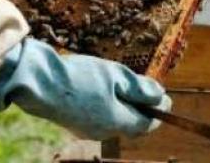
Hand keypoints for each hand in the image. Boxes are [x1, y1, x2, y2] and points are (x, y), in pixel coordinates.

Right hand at [0, 38, 170, 139]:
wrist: (41, 82)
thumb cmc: (82, 76)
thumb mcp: (116, 76)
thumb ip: (140, 88)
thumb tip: (161, 97)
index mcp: (115, 122)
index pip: (146, 124)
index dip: (159, 112)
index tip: (167, 99)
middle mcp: (103, 132)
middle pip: (131, 124)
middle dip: (142, 109)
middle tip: (150, 91)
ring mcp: (87, 130)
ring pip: (115, 121)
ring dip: (126, 106)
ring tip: (129, 87)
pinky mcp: (76, 123)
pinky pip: (101, 118)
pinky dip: (111, 106)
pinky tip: (107, 90)